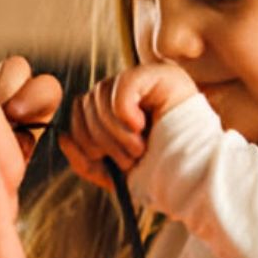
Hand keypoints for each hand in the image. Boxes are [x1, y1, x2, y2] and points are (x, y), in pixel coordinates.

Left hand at [61, 62, 197, 189]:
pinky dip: (124, 110)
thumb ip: (84, 158)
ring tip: (138, 150)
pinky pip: (124, 83)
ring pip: (101, 93)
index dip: (82, 134)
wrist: (195, 181)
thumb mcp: (112, 172)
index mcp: (119, 109)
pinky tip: (141, 127)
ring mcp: (148, 80)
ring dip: (114, 131)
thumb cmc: (161, 177)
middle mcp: (132, 91)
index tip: (102, 158)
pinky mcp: (163, 75)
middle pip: (88, 100)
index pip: (81, 107)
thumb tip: (62, 136)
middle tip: (127, 159)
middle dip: (99, 137)